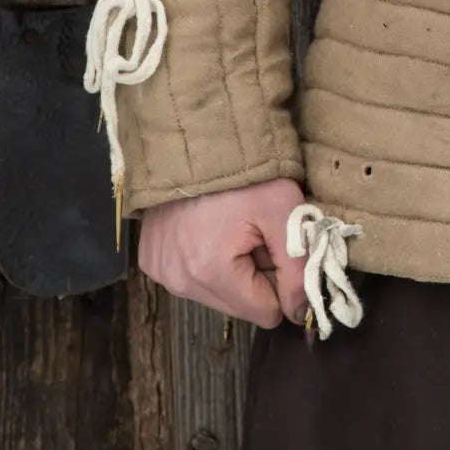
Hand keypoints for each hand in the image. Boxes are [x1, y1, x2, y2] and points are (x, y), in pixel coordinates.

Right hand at [136, 177, 308, 327]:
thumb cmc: (244, 171)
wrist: (197, 137)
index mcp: (211, 272)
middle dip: (256, 275)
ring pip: (217, 294)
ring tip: (231, 227)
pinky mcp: (150, 261)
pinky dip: (206, 260)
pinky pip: (191, 278)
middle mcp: (179, 282)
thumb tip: (299, 312)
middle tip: (255, 232)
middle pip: (240, 305)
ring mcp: (160, 273)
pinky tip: (209, 229)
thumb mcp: (284, 210)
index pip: (266, 312)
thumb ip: (298, 266)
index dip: (281, 280)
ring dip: (232, 269)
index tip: (276, 244)